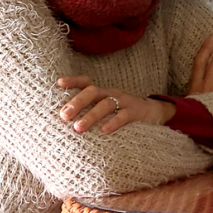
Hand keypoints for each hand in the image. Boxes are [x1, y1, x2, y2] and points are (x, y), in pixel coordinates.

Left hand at [57, 76, 175, 134]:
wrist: (153, 112)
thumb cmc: (121, 113)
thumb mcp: (105, 109)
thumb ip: (88, 112)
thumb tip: (63, 121)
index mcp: (101, 92)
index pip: (86, 82)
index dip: (73, 81)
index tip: (59, 84)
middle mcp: (111, 93)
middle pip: (93, 92)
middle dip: (77, 102)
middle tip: (64, 116)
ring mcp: (124, 101)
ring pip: (106, 104)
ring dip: (91, 115)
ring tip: (78, 128)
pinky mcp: (135, 112)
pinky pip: (123, 115)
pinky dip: (113, 122)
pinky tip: (103, 131)